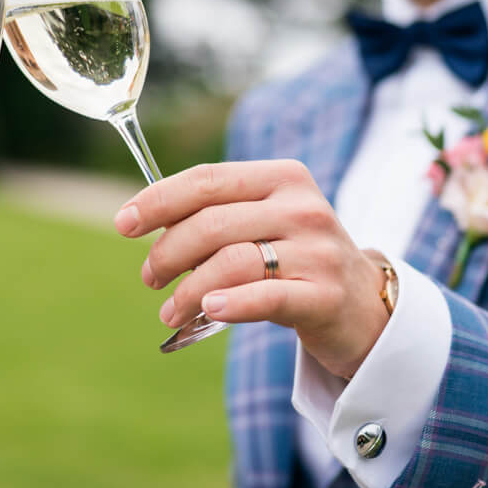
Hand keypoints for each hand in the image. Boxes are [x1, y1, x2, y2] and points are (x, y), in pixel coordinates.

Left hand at [114, 159, 390, 378]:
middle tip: (150, 277)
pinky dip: (229, 303)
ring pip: (231, 262)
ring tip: (170, 310)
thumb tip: (142, 218)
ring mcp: (317, 251)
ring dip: (188, 290)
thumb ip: (216, 214)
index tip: (124, 223)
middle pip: (212, 223)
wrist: (364, 304)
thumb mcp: (264, 221)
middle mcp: (303, 207)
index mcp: (282, 177)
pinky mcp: (325, 295)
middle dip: (168, 252)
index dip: (159, 200)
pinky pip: (266, 297)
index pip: (207, 180)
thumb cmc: (296, 258)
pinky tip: (206, 310)